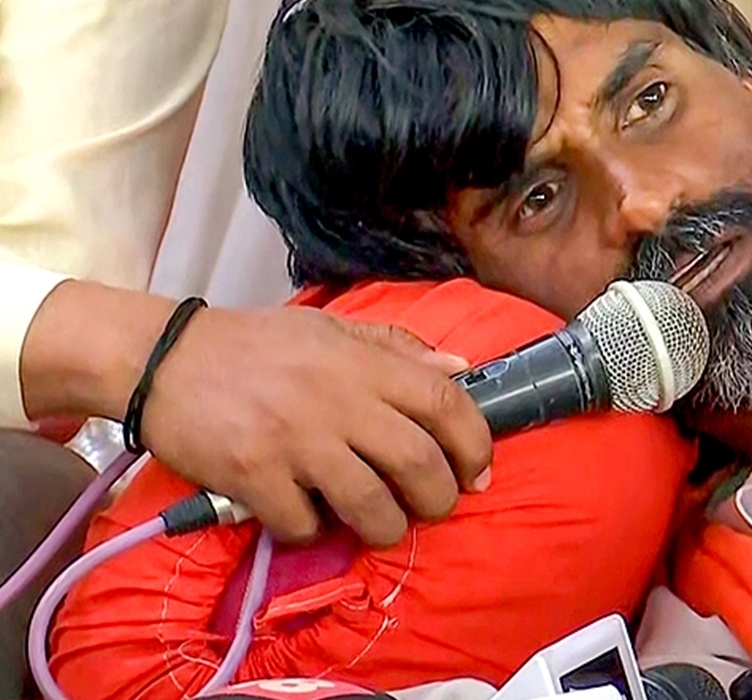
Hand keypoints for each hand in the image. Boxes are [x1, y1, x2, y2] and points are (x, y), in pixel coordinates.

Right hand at [136, 305, 492, 545]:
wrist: (161, 359)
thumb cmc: (252, 345)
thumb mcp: (330, 330)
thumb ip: (397, 348)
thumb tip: (458, 370)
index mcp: (362, 363)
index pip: (445, 401)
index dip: (475, 442)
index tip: (479, 470)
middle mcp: (337, 401)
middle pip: (418, 464)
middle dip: (440, 498)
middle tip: (433, 506)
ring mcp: (296, 442)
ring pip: (371, 506)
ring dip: (385, 528)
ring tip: (379, 525)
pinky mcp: (254, 477)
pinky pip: (304, 526)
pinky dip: (313, 533)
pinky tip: (307, 517)